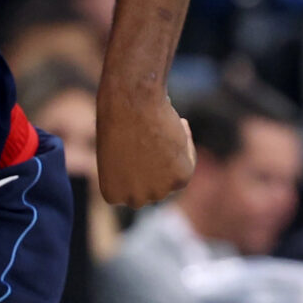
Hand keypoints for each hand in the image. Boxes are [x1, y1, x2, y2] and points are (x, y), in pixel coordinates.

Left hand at [96, 86, 193, 207]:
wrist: (132, 102)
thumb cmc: (118, 118)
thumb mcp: (116, 149)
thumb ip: (132, 168)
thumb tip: (153, 169)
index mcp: (113, 194)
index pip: (132, 190)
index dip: (137, 168)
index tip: (136, 148)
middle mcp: (134, 200)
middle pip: (153, 188)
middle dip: (156, 168)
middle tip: (156, 141)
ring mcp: (158, 192)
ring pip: (172, 177)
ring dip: (171, 158)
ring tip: (162, 131)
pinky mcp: (180, 180)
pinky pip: (189, 163)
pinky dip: (187, 145)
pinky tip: (178, 124)